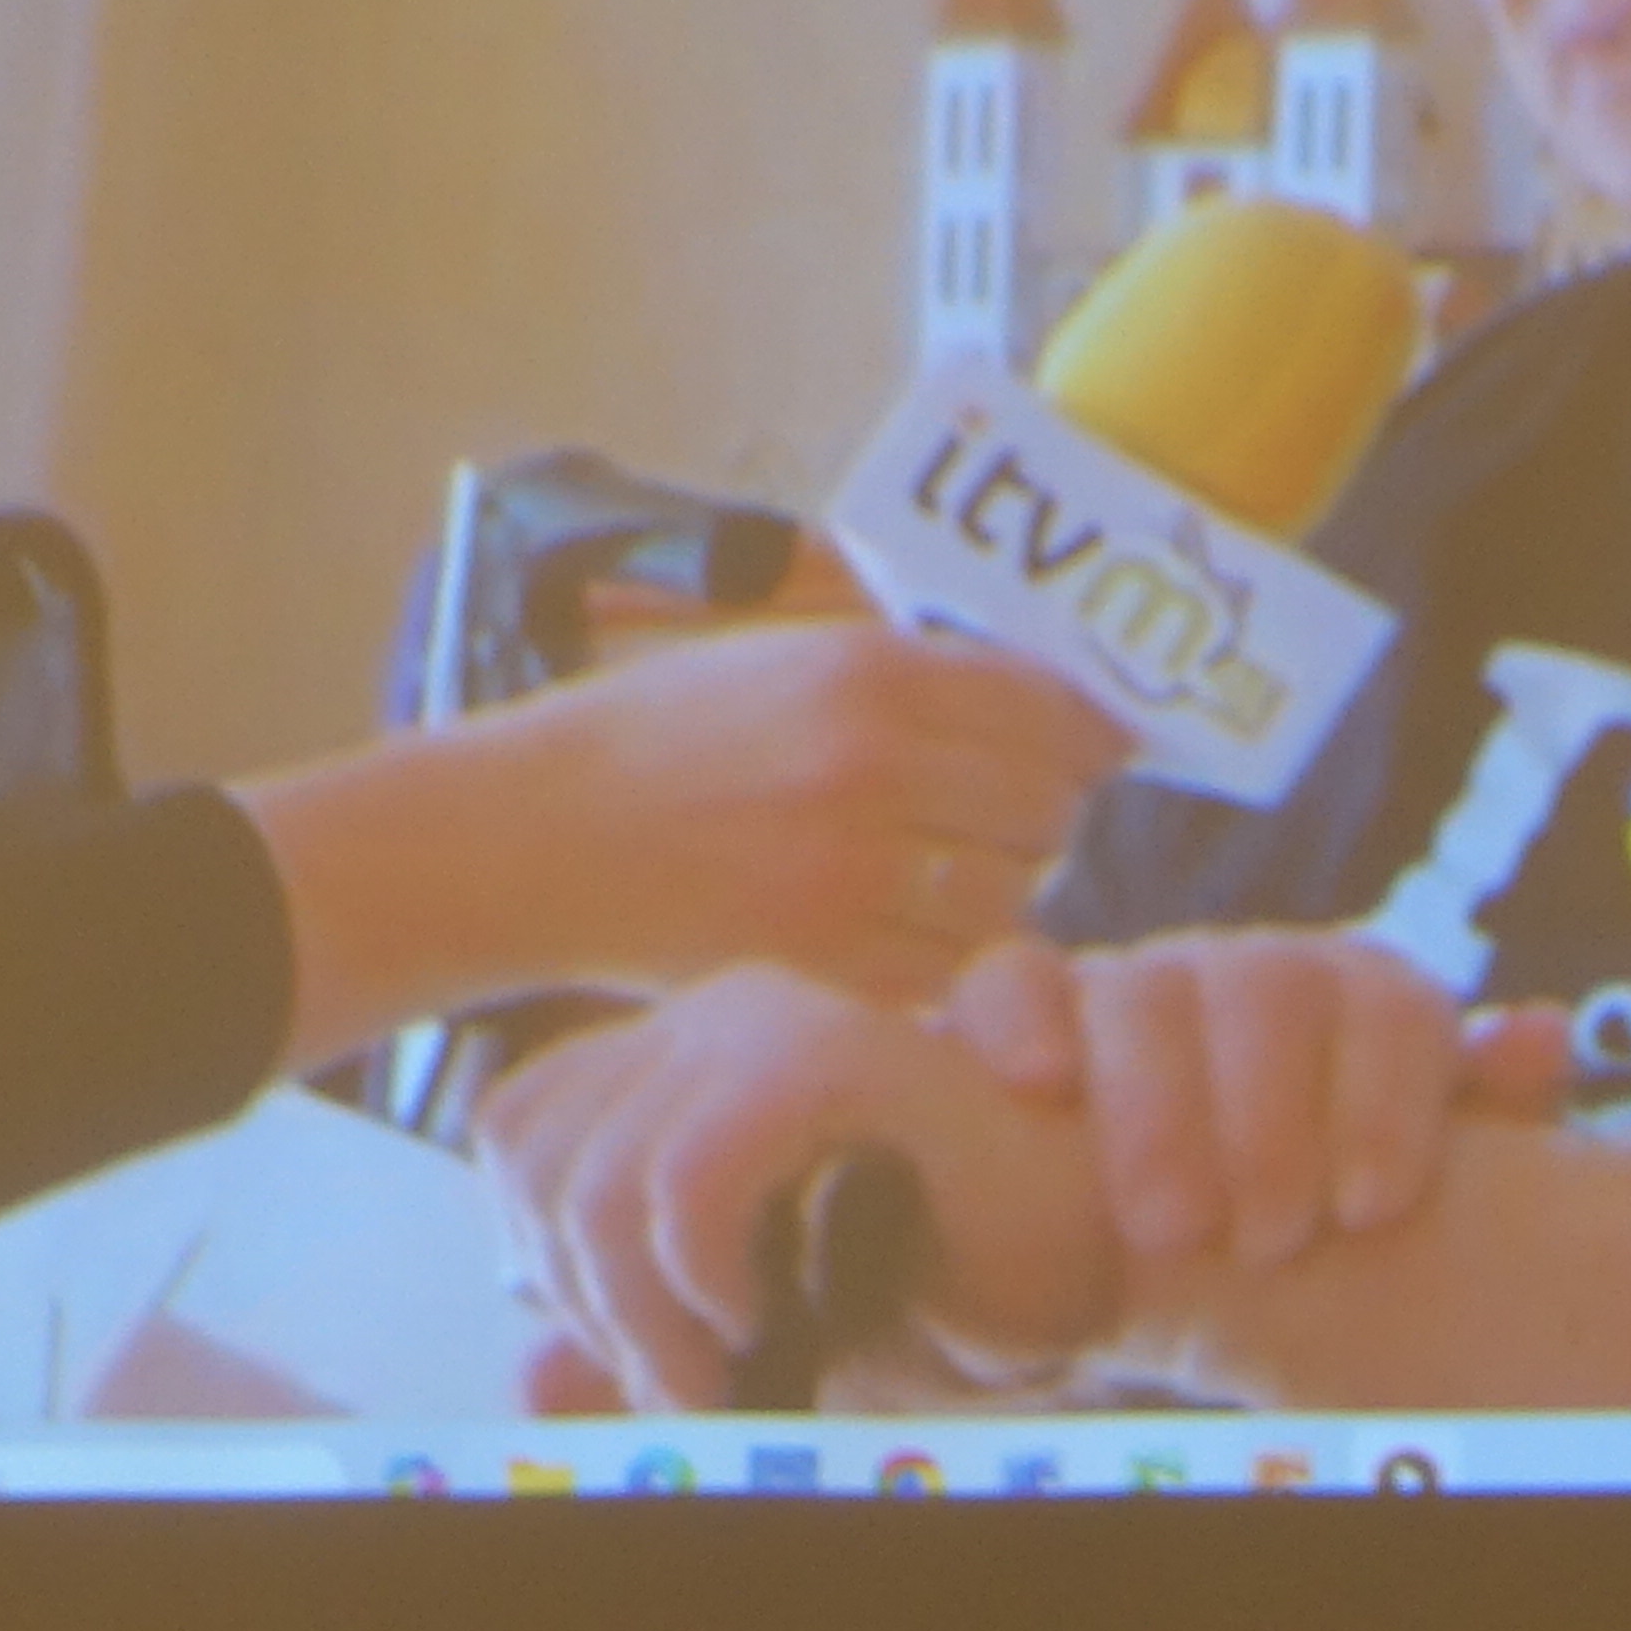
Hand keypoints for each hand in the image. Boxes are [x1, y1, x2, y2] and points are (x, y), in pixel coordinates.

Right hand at [235, 618, 1128, 1063]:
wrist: (531, 836)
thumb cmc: (659, 740)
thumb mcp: (783, 660)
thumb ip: (914, 679)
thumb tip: (1054, 709)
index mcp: (867, 673)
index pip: (1047, 707)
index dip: (1089, 736)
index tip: (1099, 753)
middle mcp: (871, 766)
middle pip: (1047, 808)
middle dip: (1042, 818)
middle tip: (1005, 824)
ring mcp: (849, 874)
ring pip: (1011, 898)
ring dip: (998, 894)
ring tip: (940, 880)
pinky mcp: (823, 965)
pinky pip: (949, 971)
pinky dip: (948, 961)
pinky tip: (902, 934)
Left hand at [471, 968, 1120, 1411]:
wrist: (1085, 1267)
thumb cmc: (932, 1290)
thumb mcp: (747, 1338)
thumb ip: (633, 1349)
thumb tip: (521, 1383)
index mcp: (683, 1047)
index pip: (516, 1130)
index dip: (542, 1257)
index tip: (638, 1344)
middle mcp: (715, 1009)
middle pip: (535, 1151)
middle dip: (587, 1303)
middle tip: (683, 1384)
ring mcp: (775, 1019)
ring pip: (603, 1175)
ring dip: (646, 1312)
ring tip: (725, 1368)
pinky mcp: (838, 1056)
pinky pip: (693, 1173)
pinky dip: (702, 1274)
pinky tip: (760, 1314)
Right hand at [950, 931, 1565, 1270]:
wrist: (1179, 1236)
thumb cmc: (1317, 1205)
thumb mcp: (1409, 1173)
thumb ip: (1487, 1110)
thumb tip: (1537, 1033)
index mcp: (1359, 999)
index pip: (1390, 1001)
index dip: (1386, 1099)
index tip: (1370, 1208)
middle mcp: (1251, 975)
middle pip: (1269, 988)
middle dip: (1269, 1118)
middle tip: (1268, 1239)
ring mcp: (1139, 984)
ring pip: (1147, 988)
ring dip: (1158, 1106)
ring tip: (1172, 1228)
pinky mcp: (1031, 1011)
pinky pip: (1013, 979)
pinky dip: (1021, 1018)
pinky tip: (1042, 1085)